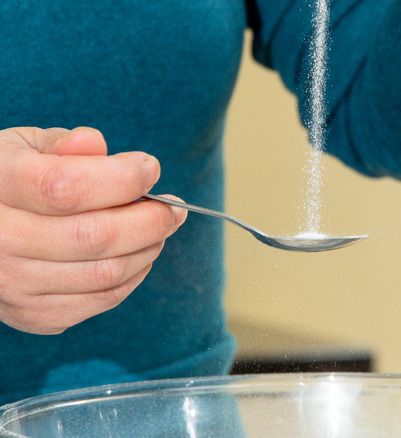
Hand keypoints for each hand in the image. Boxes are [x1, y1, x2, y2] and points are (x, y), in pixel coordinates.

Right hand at [0, 127, 186, 334]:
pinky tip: (138, 253)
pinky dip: (134, 276)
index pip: (67, 188)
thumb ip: (61, 143)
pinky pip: (102, 300)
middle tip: (173, 206)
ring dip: (148, 248)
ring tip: (160, 227)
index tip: (150, 168)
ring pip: (105, 273)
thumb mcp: (22, 147)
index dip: (122, 178)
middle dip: (151, 219)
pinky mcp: (33, 314)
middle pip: (94, 237)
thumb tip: (94, 144)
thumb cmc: (6, 183)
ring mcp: (13, 285)